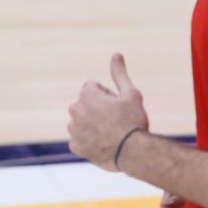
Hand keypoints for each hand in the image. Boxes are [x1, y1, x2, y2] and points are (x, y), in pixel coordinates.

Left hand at [67, 53, 148, 170]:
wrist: (133, 153)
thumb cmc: (133, 121)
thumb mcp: (131, 94)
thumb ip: (120, 74)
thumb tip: (116, 54)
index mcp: (86, 95)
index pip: (93, 88)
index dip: (108, 96)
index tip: (118, 107)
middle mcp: (75, 110)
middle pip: (87, 104)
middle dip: (98, 109)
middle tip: (116, 121)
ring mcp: (74, 129)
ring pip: (82, 121)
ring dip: (92, 124)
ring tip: (110, 134)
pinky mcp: (75, 146)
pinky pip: (80, 139)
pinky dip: (89, 140)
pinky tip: (103, 144)